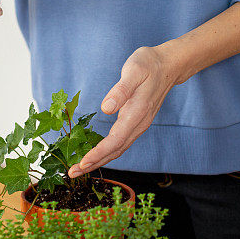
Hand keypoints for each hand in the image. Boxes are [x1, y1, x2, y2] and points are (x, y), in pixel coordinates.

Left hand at [69, 46, 180, 176]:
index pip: (115, 141)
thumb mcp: (134, 70)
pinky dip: (107, 152)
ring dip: (99, 160)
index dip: (98, 154)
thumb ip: (121, 91)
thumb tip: (106, 109)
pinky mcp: (136, 123)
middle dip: (94, 164)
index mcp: (136, 113)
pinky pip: (121, 143)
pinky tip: (96, 154)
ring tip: (80, 168)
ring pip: (118, 149)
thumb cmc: (148, 65)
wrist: (167, 65)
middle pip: (115, 151)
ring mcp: (139, 125)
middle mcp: (139, 124)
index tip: (82, 163)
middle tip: (72, 173)